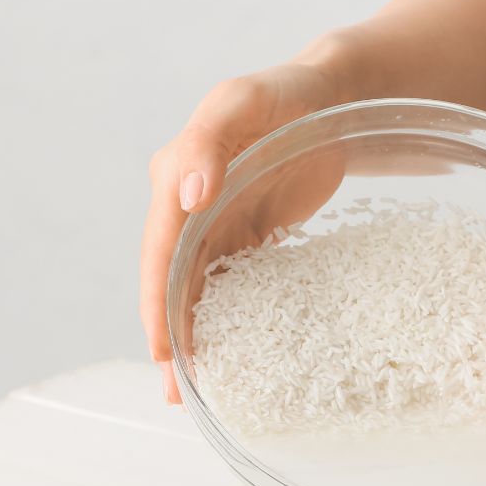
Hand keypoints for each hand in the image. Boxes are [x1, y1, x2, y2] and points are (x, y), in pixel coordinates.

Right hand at [140, 61, 346, 402]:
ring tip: (198, 390)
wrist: (328, 95)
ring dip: (193, 338)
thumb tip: (184, 195)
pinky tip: (236, 354)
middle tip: (176, 393)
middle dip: (168, 337)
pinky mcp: (244, 234)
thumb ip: (205, 143)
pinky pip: (229, 284)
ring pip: (194, 290)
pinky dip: (227, 320)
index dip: (156, 303)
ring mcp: (214, 222)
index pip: (159, 251)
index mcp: (174, 177)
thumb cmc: (283, 92)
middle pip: (169, 281)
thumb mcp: (240, 102)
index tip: (162, 350)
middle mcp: (186, 205)